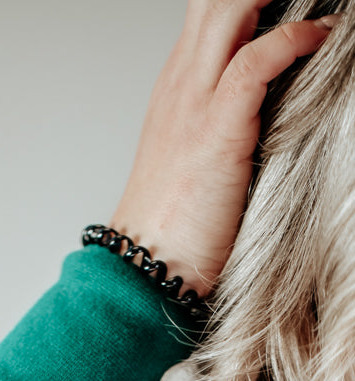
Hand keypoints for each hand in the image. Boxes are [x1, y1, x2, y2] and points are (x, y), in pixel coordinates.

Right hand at [110, 0, 341, 297]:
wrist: (146, 267)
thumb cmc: (175, 225)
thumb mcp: (197, 154)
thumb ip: (226, 118)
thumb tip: (272, 106)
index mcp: (177, 85)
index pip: (209, 10)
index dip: (245, 1)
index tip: (283, 4)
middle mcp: (181, 82)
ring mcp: (194, 103)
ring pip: (228, 10)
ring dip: (270, 0)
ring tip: (318, 6)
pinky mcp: (215, 130)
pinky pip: (256, 61)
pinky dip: (294, 40)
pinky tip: (322, 36)